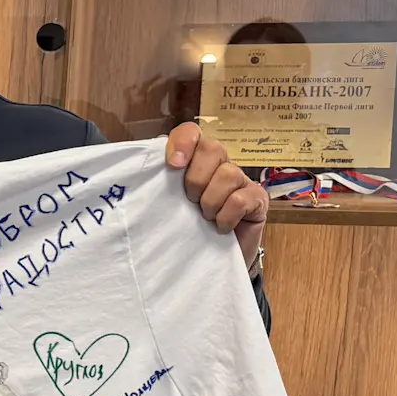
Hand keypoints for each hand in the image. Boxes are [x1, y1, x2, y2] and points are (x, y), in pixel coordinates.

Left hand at [166, 122, 265, 266]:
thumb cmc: (184, 231)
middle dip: (196, 179)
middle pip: (212, 148)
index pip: (191, 132)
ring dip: (210, 202)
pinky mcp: (257, 199)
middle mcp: (219, 164)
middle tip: (190, 202)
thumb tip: (139, 166)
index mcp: (193, 161)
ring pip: (227, 174)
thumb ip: (156, 183)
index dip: (183, 142)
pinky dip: (226, 216)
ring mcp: (241, 180)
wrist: (208, 263)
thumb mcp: (165, 206)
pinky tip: (221, 228)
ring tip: (205, 218)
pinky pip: (241, 199)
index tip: (173, 165)